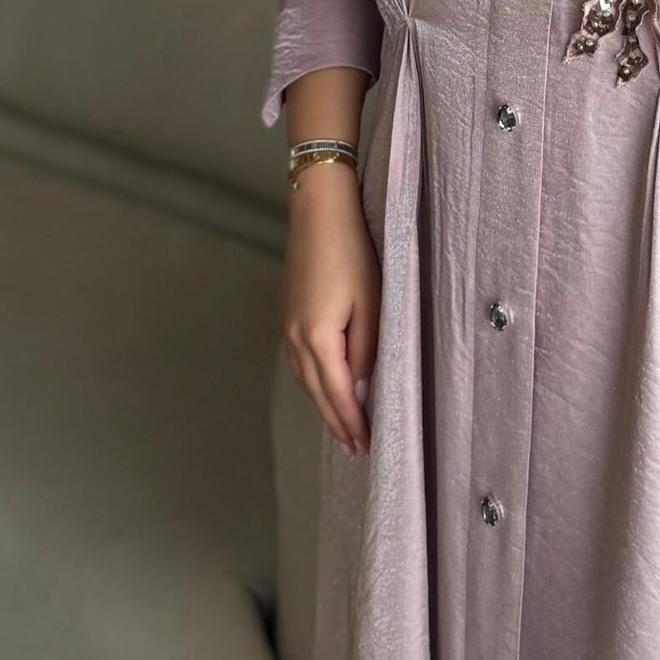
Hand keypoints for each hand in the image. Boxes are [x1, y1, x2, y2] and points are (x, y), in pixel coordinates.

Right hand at [281, 165, 381, 458]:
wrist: (318, 211)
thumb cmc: (352, 252)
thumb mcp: (371, 301)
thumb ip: (366, 348)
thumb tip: (362, 385)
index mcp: (317, 338)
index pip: (337, 393)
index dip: (351, 422)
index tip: (364, 446)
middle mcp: (295, 337)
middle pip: (317, 391)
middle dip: (336, 421)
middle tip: (354, 448)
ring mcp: (287, 325)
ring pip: (306, 378)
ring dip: (324, 403)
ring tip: (342, 424)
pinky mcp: (288, 313)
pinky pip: (302, 360)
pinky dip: (316, 381)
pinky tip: (327, 384)